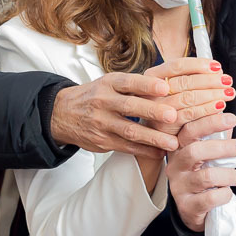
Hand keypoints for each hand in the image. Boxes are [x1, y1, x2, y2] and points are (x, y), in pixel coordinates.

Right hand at [50, 73, 179, 157]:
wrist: (62, 114)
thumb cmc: (95, 96)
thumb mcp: (109, 83)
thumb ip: (134, 86)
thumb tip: (168, 85)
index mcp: (108, 84)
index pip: (128, 83)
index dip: (147, 85)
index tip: (165, 88)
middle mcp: (104, 102)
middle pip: (129, 107)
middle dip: (152, 112)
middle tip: (173, 116)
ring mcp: (102, 123)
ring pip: (129, 131)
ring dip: (153, 138)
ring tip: (173, 142)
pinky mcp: (102, 141)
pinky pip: (126, 147)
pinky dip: (144, 151)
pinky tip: (160, 152)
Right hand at [143, 58, 235, 137]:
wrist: (156, 137)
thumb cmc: (169, 109)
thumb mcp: (174, 90)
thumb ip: (190, 78)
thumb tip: (217, 71)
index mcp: (153, 76)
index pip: (176, 66)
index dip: (198, 65)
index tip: (216, 66)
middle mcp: (151, 92)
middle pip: (184, 81)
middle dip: (210, 80)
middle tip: (227, 81)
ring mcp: (157, 109)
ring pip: (188, 97)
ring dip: (212, 94)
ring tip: (228, 93)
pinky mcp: (165, 126)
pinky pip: (190, 114)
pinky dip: (207, 109)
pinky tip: (220, 106)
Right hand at [166, 112, 235, 231]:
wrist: (194, 209)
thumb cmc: (203, 174)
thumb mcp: (207, 155)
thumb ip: (215, 137)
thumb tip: (228, 116)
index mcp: (178, 149)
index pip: (188, 130)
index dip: (210, 122)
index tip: (232, 118)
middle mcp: (174, 167)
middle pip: (195, 151)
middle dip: (223, 147)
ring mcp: (178, 188)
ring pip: (206, 176)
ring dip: (228, 174)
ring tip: (235, 177)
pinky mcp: (187, 206)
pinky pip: (211, 198)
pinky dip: (225, 194)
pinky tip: (227, 192)